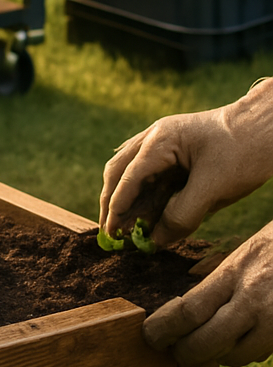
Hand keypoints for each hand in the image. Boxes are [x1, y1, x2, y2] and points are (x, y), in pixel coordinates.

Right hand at [99, 79, 272, 247]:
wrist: (269, 127)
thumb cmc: (245, 151)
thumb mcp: (214, 187)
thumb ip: (182, 214)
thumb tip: (156, 240)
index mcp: (159, 140)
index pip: (128, 177)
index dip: (117, 207)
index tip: (110, 232)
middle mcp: (154, 138)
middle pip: (119, 171)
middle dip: (112, 202)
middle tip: (109, 231)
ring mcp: (164, 143)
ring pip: (132, 173)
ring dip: (127, 200)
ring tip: (124, 228)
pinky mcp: (177, 152)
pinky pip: (151, 175)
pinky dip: (144, 196)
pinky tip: (145, 214)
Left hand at [142, 220, 272, 366]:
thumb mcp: (243, 255)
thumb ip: (219, 281)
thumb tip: (187, 311)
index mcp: (234, 273)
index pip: (189, 309)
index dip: (165, 328)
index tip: (150, 336)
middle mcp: (254, 299)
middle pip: (208, 341)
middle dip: (186, 354)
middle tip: (175, 356)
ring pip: (235, 356)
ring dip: (215, 358)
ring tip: (204, 349)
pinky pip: (260, 354)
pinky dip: (242, 354)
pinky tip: (235, 343)